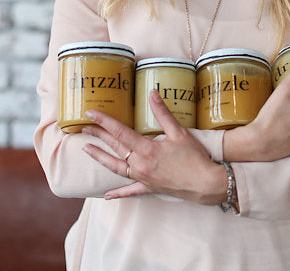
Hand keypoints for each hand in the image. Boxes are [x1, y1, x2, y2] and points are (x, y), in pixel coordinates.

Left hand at [81, 90, 225, 204]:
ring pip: (116, 167)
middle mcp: (140, 164)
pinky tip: (106, 195)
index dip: (104, 121)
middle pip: (115, 147)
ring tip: (86, 150)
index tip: (91, 113)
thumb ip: (163, 113)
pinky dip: (118, 193)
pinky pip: (130, 191)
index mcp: (147, 149)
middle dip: (98, 135)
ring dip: (100, 158)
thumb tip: (152, 93)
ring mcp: (142, 178)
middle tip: (84, 127)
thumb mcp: (180, 132)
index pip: (120, 131)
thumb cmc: (194, 158)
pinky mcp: (149, 188)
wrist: (205, 184)